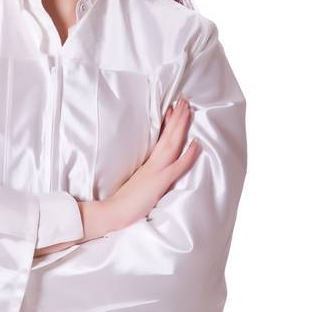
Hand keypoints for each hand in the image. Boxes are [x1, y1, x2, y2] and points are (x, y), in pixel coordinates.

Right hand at [82, 97, 201, 240]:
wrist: (113, 212)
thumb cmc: (124, 202)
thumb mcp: (137, 183)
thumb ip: (146, 174)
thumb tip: (151, 169)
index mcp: (147, 163)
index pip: (160, 138)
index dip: (167, 123)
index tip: (172, 108)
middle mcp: (152, 162)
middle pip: (167, 135)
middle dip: (176, 117)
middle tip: (183, 99)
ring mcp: (157, 170)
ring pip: (172, 143)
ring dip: (180, 125)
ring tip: (187, 108)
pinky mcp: (160, 181)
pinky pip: (178, 165)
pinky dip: (188, 154)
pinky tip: (197, 143)